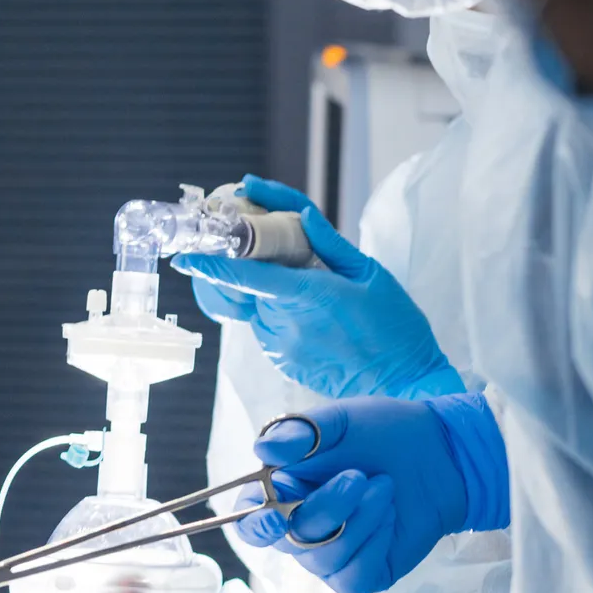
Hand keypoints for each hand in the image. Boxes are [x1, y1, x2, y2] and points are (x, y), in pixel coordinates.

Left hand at [174, 175, 464, 399]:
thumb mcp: (369, 272)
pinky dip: (283, 318)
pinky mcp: (283, 363)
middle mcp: (286, 322)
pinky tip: (318, 324)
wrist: (406, 381)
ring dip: (274, 297)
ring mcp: (282, 347)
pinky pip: (270, 330)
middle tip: (295, 267)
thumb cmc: (395, 324)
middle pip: (251, 286)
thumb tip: (298, 212)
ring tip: (319, 303)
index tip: (185, 256)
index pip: (244, 275)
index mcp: (308, 293)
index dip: (210, 264)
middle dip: (260, 270)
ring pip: (259, 308)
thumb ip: (328, 242)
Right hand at [231, 394, 508, 592]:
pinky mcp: (361, 574)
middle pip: (291, 539)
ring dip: (359, 522)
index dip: (255, 524)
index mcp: (280, 492)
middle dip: (328, 508)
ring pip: (324, 559)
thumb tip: (263, 449)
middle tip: (359, 476)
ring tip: (384, 489)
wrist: (439, 455)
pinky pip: (354, 577)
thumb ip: (299, 432)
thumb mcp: (339, 421)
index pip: (248, 520)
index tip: (276, 516)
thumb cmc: (381, 433)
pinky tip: (389, 519)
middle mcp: (297, 529)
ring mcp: (328, 556)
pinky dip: (373, 546)